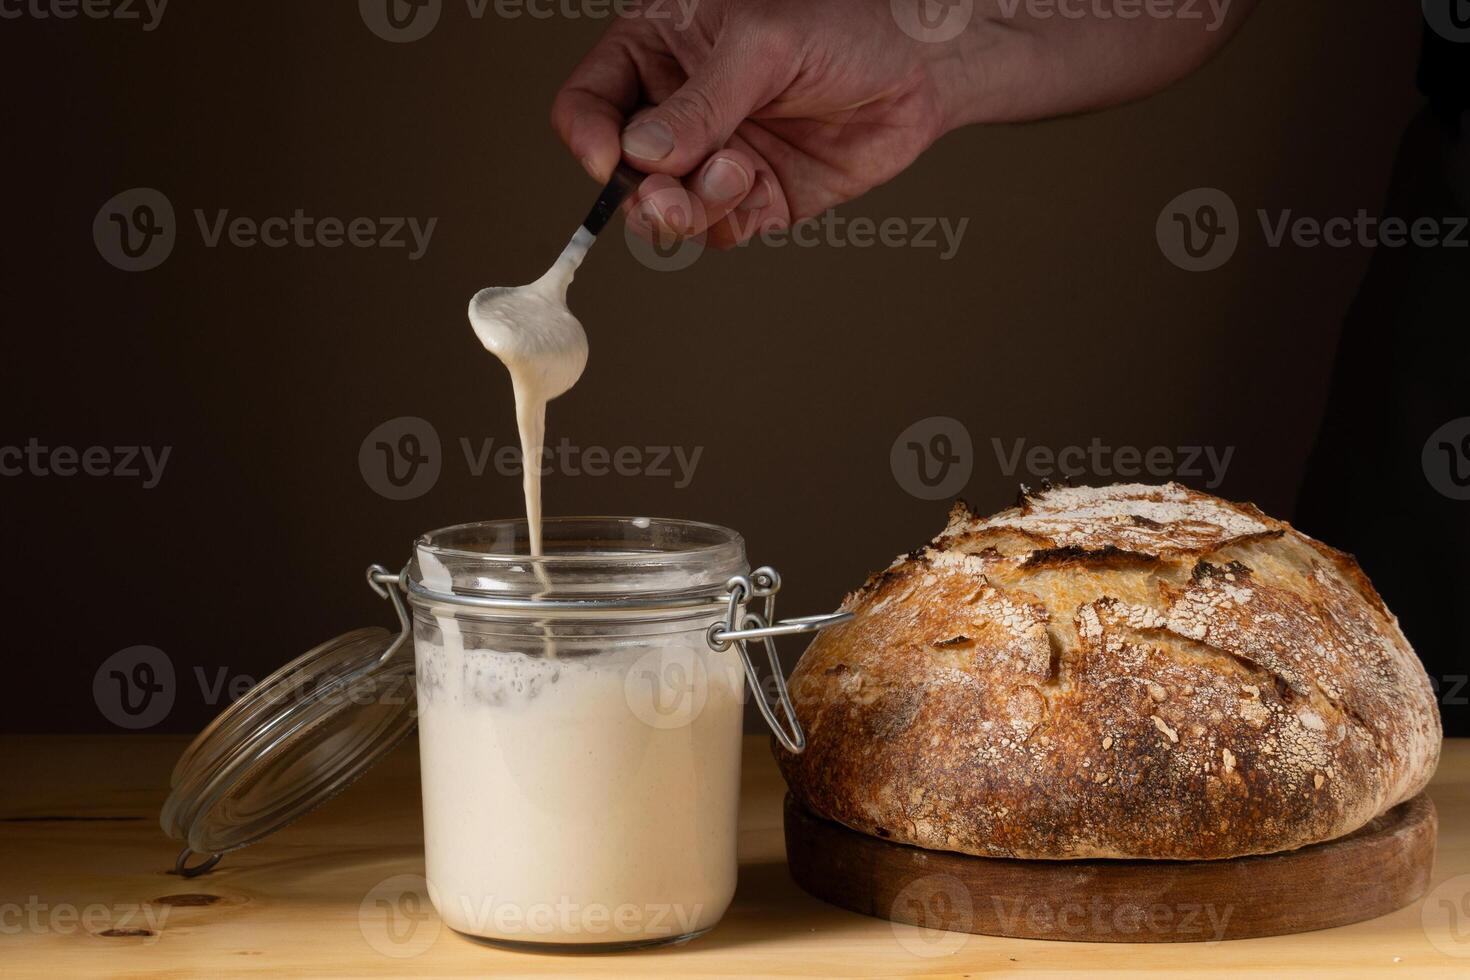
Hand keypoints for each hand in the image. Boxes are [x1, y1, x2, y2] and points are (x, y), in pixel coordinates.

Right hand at [552, 0, 950, 247]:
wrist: (927, 66)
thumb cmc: (847, 23)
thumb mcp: (764, 44)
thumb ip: (702, 102)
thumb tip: (642, 156)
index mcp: (658, 50)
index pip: (589, 102)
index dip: (587, 138)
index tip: (610, 162)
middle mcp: (678, 110)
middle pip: (621, 172)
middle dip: (641, 192)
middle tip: (669, 200)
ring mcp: (714, 158)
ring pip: (666, 212)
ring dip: (688, 210)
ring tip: (736, 174)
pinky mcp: (756, 198)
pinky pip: (717, 231)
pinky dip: (728, 219)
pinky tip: (758, 184)